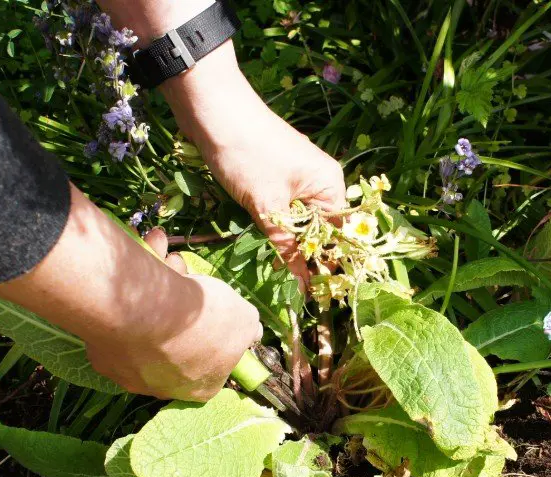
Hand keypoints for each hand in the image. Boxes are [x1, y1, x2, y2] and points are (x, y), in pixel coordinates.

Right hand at [0, 185, 260, 400]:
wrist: (140, 311)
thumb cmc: (202, 318)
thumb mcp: (244, 319)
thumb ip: (249, 326)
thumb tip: (251, 331)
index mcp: (200, 387)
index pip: (214, 362)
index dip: (216, 329)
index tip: (213, 302)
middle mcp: (161, 385)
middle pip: (178, 335)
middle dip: (183, 297)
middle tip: (182, 266)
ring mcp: (127, 369)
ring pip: (146, 320)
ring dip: (156, 280)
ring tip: (158, 248)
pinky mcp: (100, 349)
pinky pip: (120, 314)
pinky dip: (128, 286)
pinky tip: (135, 258)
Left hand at [160, 43, 345, 283]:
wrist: (211, 109)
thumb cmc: (246, 154)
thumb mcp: (267, 207)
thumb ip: (288, 248)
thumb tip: (305, 286)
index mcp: (330, 184)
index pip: (339, 234)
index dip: (328, 263)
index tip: (318, 294)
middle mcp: (320, 181)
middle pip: (320, 230)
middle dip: (307, 257)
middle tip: (295, 289)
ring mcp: (297, 178)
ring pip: (299, 222)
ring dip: (289, 244)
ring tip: (282, 274)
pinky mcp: (275, 177)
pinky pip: (283, 210)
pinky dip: (276, 228)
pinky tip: (268, 246)